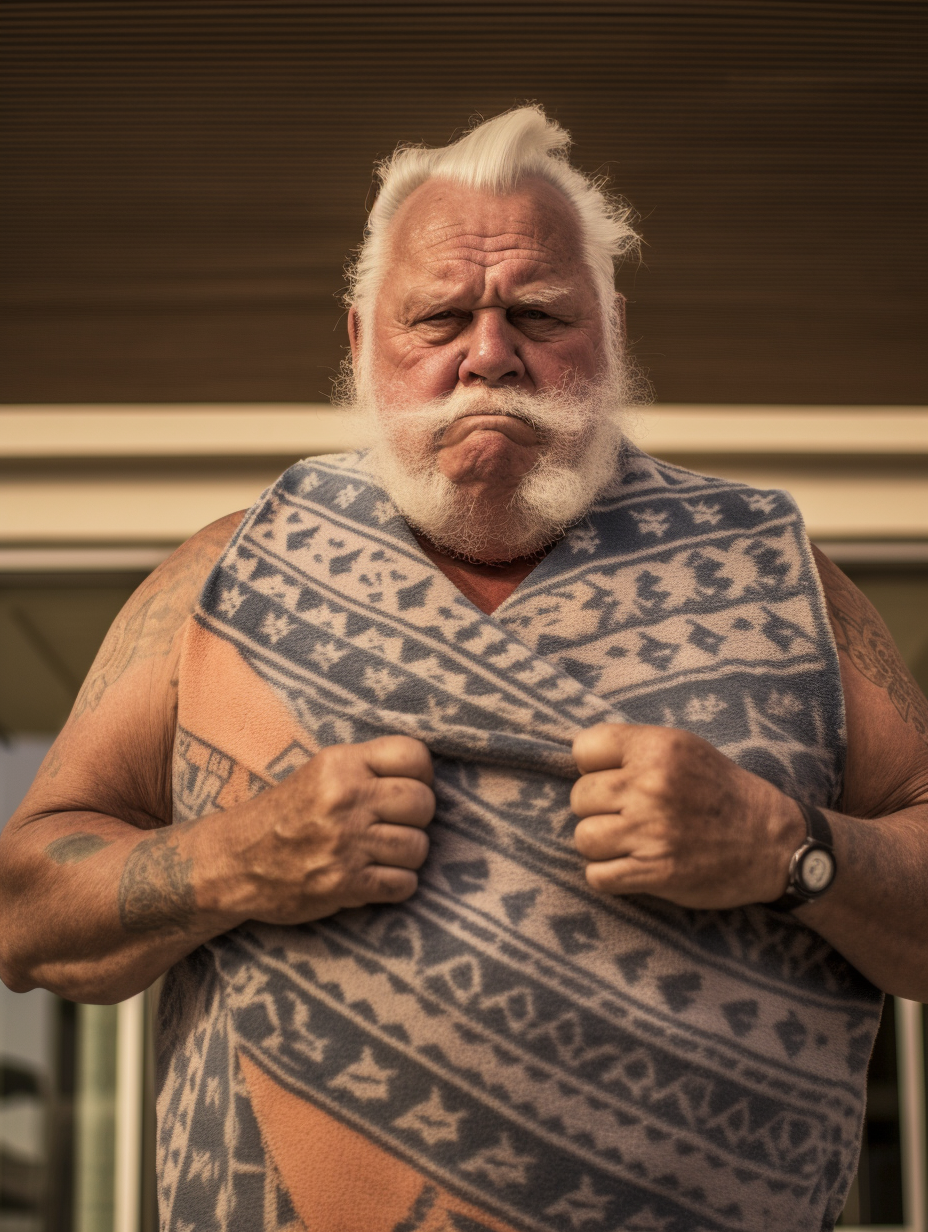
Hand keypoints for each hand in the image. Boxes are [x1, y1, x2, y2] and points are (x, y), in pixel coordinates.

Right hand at [224, 735, 434, 924]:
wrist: (233, 861)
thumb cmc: (283, 815)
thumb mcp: (319, 772)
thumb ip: (367, 768)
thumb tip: (425, 776)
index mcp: (340, 764)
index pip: (414, 755)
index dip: (422, 774)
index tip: (409, 787)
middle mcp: (344, 799)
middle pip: (422, 802)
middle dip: (417, 817)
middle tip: (396, 825)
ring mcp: (344, 843)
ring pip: (417, 846)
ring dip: (407, 855)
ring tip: (383, 854)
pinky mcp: (343, 883)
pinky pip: (403, 884)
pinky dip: (397, 885)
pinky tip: (377, 878)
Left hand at [570, 724, 804, 908]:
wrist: (774, 844)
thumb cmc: (724, 793)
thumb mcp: (686, 750)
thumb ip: (636, 749)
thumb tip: (579, 762)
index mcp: (659, 748)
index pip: (584, 748)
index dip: (594, 766)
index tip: (614, 778)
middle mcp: (652, 786)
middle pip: (579, 797)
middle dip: (598, 808)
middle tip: (627, 815)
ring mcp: (652, 831)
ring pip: (584, 838)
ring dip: (602, 845)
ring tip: (629, 842)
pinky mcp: (656, 872)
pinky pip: (597, 876)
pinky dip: (608, 876)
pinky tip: (631, 867)